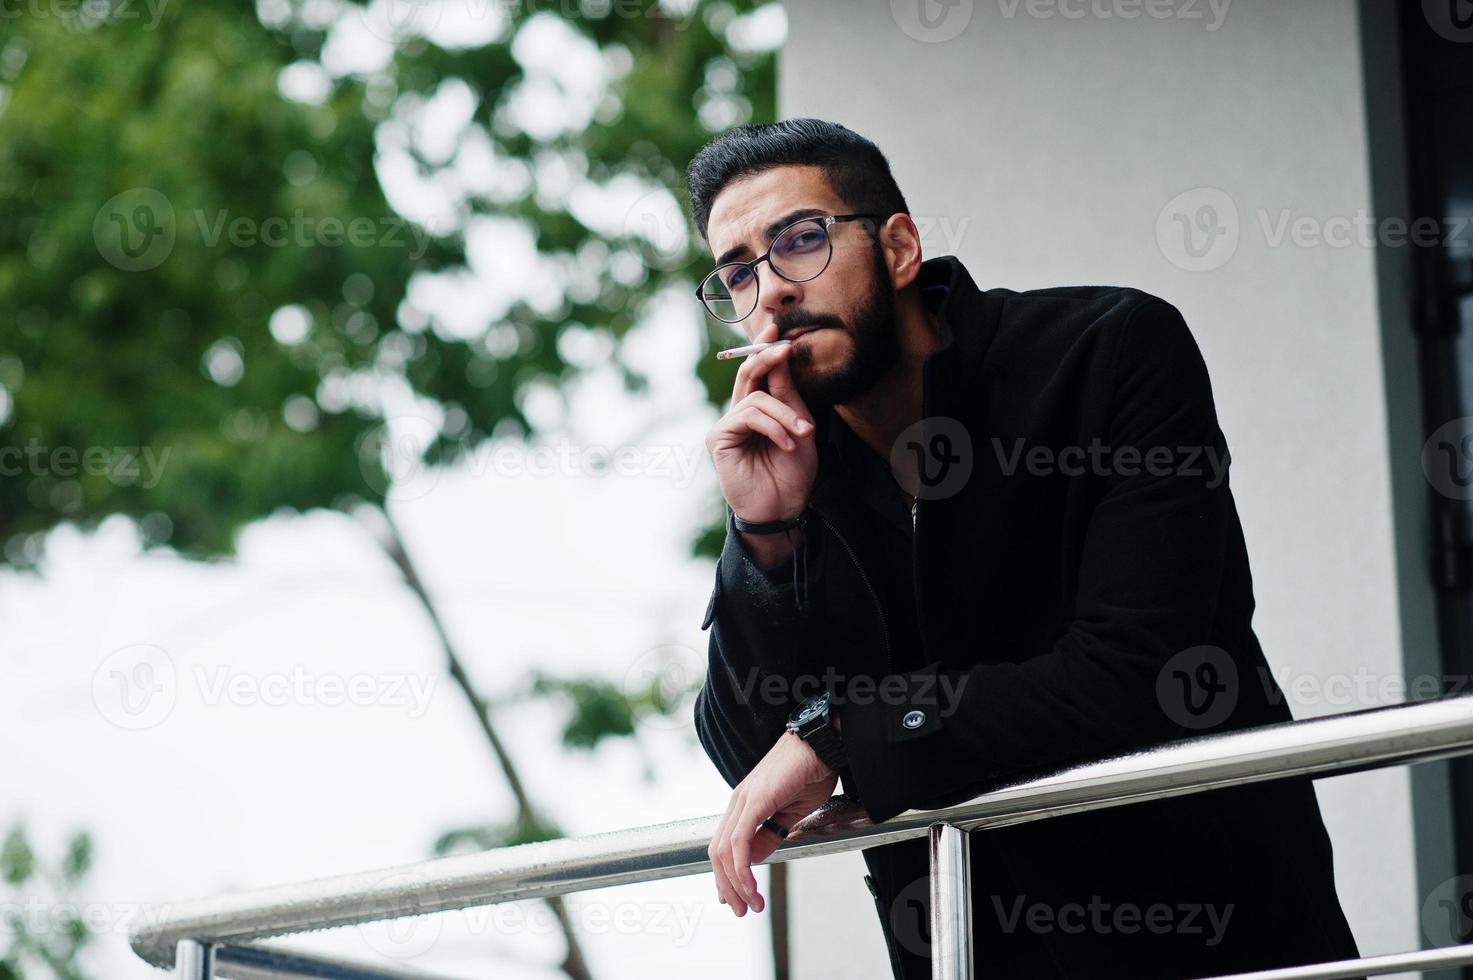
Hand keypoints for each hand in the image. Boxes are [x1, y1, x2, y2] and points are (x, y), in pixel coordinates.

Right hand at [706, 321, 817, 525]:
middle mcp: (738, 415)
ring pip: (756, 398)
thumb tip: (781, 356)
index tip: (778, 329)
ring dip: (785, 414)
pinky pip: (748, 416)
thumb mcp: (799, 428)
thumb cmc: (792, 473)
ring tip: (801, 435)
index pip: (758, 373)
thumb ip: (788, 395)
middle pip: (747, 375)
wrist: (783, 508)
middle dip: (766, 358)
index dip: (765, 350)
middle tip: (784, 348)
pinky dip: (772, 426)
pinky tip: (786, 443)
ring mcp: (727, 426)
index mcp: (757, 411)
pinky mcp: (718, 438)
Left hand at [708, 730, 838, 916]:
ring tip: (751, 904)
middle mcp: (739, 802)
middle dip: (728, 887)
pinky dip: (742, 868)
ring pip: (725, 851)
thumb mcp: (792, 813)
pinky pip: (740, 841)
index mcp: (745, 804)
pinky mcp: (754, 800)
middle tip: (741, 910)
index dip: (727, 876)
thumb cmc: (811, 771)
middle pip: (719, 852)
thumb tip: (756, 859)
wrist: (821, 743)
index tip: (736, 899)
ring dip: (736, 884)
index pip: (725, 846)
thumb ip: (771, 834)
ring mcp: (744, 800)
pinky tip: (750, 885)